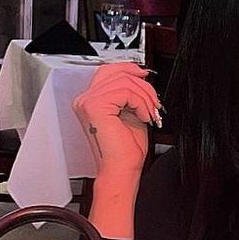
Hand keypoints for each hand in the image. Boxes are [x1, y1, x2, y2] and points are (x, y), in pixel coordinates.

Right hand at [72, 62, 160, 178]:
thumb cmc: (125, 150)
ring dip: (144, 97)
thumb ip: (131, 94)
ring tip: (150, 114)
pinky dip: (141, 103)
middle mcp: (85, 100)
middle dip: (142, 85)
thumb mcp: (131, 113)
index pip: (108, 70)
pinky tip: (144, 117)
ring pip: (124, 81)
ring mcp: (88, 102)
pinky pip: (125, 91)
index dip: (129, 69)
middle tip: (153, 103)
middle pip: (117, 72)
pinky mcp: (95, 106)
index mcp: (91, 101)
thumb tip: (141, 77)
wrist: (122, 170)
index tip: (145, 76)